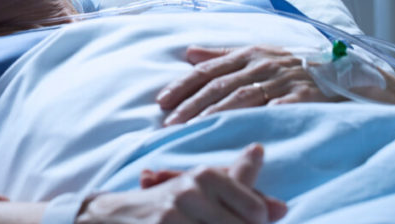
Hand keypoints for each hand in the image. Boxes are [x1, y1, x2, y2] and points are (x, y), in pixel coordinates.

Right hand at [78, 144, 286, 223]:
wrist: (110, 217)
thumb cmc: (164, 204)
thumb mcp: (200, 189)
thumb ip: (242, 193)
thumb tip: (283, 207)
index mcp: (206, 175)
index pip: (257, 214)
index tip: (228, 220)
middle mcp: (191, 192)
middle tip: (205, 221)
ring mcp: (174, 216)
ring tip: (194, 223)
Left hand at [158, 45, 338, 125]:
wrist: (346, 73)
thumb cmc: (294, 67)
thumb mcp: (258, 55)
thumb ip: (222, 56)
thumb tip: (189, 53)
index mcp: (249, 54)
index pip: (208, 70)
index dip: (183, 85)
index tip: (162, 101)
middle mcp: (263, 65)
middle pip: (220, 86)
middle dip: (191, 105)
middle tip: (169, 123)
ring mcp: (284, 80)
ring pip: (243, 97)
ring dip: (215, 113)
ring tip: (193, 129)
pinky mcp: (306, 95)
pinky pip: (279, 107)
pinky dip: (261, 115)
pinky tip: (242, 128)